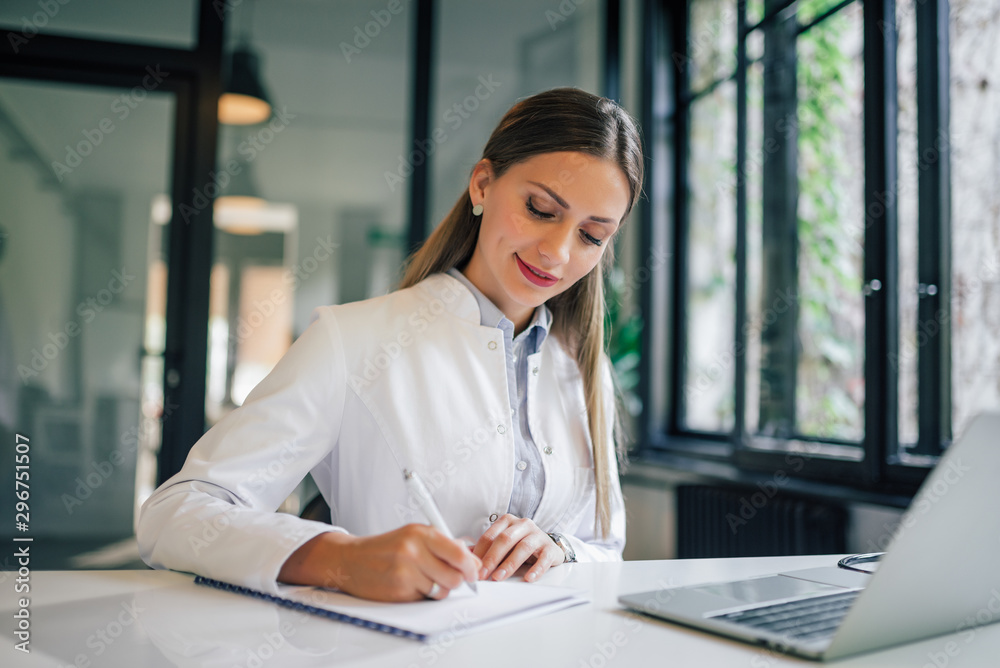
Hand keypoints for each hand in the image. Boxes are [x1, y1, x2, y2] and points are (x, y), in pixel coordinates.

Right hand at [278, 524, 480, 601]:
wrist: (351, 559)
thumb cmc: (387, 547)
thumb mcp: (414, 535)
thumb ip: (444, 545)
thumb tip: (473, 560)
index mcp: (421, 533)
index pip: (459, 553)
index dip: (471, 567)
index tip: (473, 573)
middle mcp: (413, 551)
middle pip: (455, 577)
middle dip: (456, 581)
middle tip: (448, 577)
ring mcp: (404, 573)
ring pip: (442, 591)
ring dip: (438, 589)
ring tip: (424, 579)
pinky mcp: (398, 591)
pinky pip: (424, 599)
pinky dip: (422, 596)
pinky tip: (409, 585)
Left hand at [471, 514, 564, 582]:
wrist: (548, 546)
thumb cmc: (521, 544)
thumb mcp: (503, 543)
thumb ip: (486, 548)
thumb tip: (465, 556)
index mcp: (507, 521)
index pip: (490, 536)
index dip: (480, 552)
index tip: (472, 568)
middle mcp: (523, 524)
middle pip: (505, 540)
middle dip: (491, 558)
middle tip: (482, 574)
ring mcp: (538, 535)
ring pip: (523, 548)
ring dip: (509, 564)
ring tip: (499, 577)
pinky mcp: (550, 548)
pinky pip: (544, 558)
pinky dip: (536, 569)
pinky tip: (528, 578)